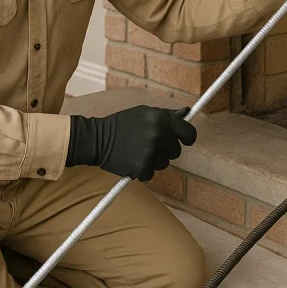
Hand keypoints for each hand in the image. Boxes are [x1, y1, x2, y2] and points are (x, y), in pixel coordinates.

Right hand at [66, 105, 195, 181]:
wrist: (98, 139)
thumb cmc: (122, 124)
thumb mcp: (144, 112)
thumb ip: (167, 115)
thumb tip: (187, 113)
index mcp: (161, 119)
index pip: (188, 132)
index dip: (188, 138)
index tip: (186, 140)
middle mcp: (158, 135)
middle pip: (176, 151)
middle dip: (165, 150)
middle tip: (149, 144)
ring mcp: (151, 152)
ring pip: (164, 164)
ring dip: (154, 161)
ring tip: (138, 151)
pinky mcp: (142, 167)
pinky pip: (151, 174)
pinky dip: (143, 171)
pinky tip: (132, 160)